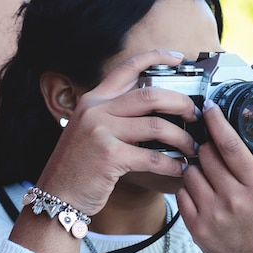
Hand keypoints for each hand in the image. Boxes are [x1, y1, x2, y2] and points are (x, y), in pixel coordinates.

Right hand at [37, 49, 198, 215]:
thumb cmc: (80, 165)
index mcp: (94, 100)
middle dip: (181, 103)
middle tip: (195, 115)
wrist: (56, 195)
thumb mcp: (91, 130)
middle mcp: (96, 110)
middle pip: (151, 95)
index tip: (177, 58)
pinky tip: (180, 169)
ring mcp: (101, 132)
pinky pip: (152, 157)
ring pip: (157, 125)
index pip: (127, 68)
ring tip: (192, 147)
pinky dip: (172, 164)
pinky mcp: (109, 156)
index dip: (155, 57)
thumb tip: (156, 109)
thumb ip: (116, 115)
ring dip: (182, 138)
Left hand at [177, 100, 252, 252]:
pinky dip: (188, 186)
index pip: (230, 146)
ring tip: (208, 172)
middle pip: (206, 154)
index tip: (209, 108)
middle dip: (207, 145)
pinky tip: (201, 190)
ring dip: (196, 165)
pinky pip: (181, 191)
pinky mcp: (195, 226)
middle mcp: (233, 200)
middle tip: (211, 148)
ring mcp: (212, 214)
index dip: (217, 122)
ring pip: (190, 170)